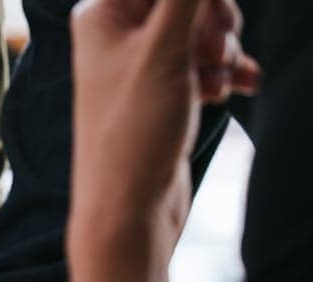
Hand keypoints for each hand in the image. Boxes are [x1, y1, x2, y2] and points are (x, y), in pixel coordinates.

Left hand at [66, 0, 258, 281]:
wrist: (128, 211)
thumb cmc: (134, 133)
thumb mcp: (166, 50)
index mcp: (100, 14)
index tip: (212, 25)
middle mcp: (115, 35)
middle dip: (215, 20)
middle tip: (217, 51)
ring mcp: (139, 65)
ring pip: (202, 29)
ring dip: (224, 49)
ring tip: (220, 79)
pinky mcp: (162, 93)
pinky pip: (205, 62)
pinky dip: (224, 72)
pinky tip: (232, 90)